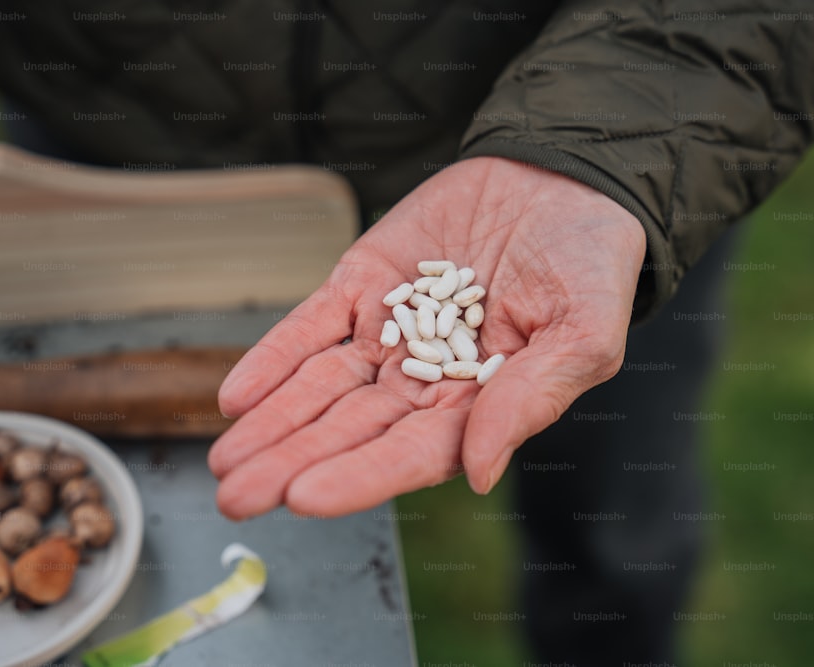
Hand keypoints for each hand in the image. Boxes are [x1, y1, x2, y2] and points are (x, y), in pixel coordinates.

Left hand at [208, 156, 645, 518]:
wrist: (561, 182)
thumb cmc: (589, 264)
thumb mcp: (585, 332)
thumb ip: (532, 399)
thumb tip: (477, 472)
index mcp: (478, 405)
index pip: (411, 452)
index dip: (360, 475)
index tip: (306, 495)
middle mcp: (424, 380)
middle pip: (350, 429)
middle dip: (292, 463)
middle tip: (238, 497)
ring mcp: (386, 332)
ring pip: (320, 386)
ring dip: (272, 422)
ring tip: (224, 461)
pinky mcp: (361, 285)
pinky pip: (310, 325)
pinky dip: (274, 357)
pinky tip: (237, 394)